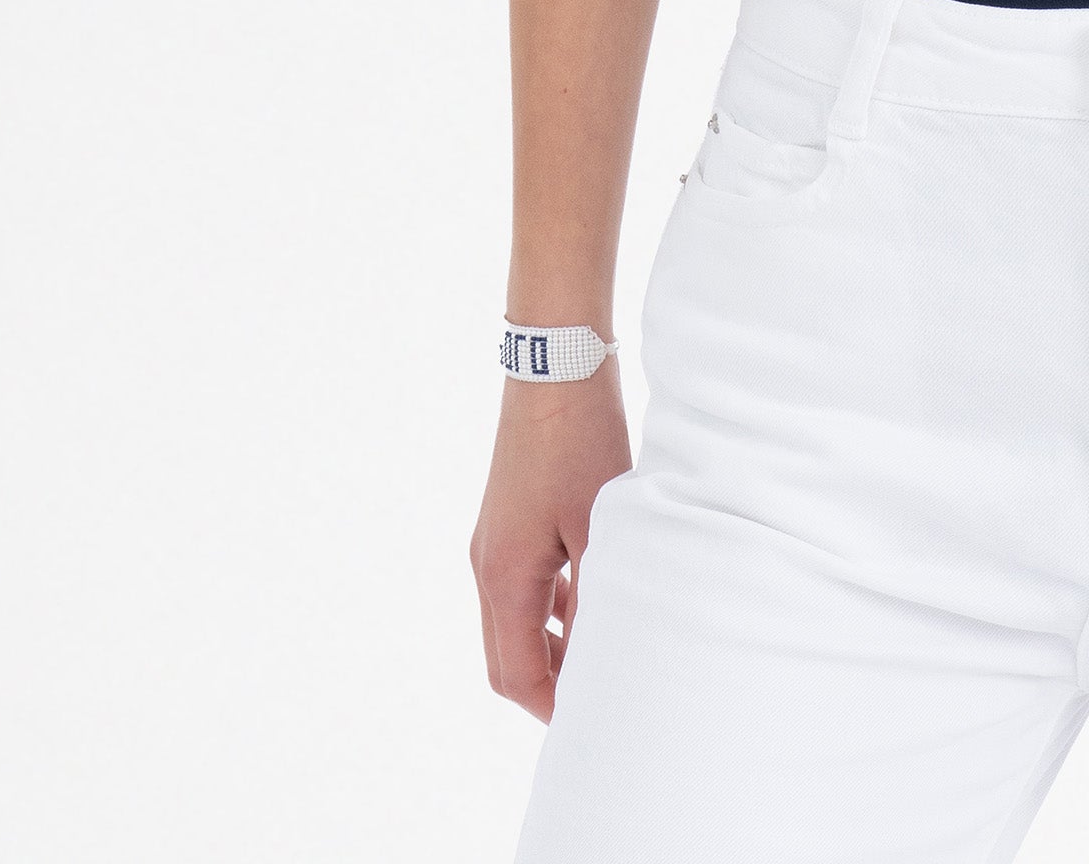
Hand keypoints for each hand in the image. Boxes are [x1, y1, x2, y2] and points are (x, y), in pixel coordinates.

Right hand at [470, 370, 632, 719]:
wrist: (555, 365)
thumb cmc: (581, 443)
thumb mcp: (600, 527)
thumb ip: (596, 598)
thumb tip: (601, 659)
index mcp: (503, 578)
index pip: (516, 675)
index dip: (554, 708)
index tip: (593, 723)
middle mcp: (487, 565)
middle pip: (506, 657)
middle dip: (548, 685)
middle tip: (598, 698)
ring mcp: (493, 540)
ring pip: (514, 620)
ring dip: (551, 644)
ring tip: (602, 652)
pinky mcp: (508, 518)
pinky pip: (523, 584)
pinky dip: (551, 605)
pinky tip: (593, 596)